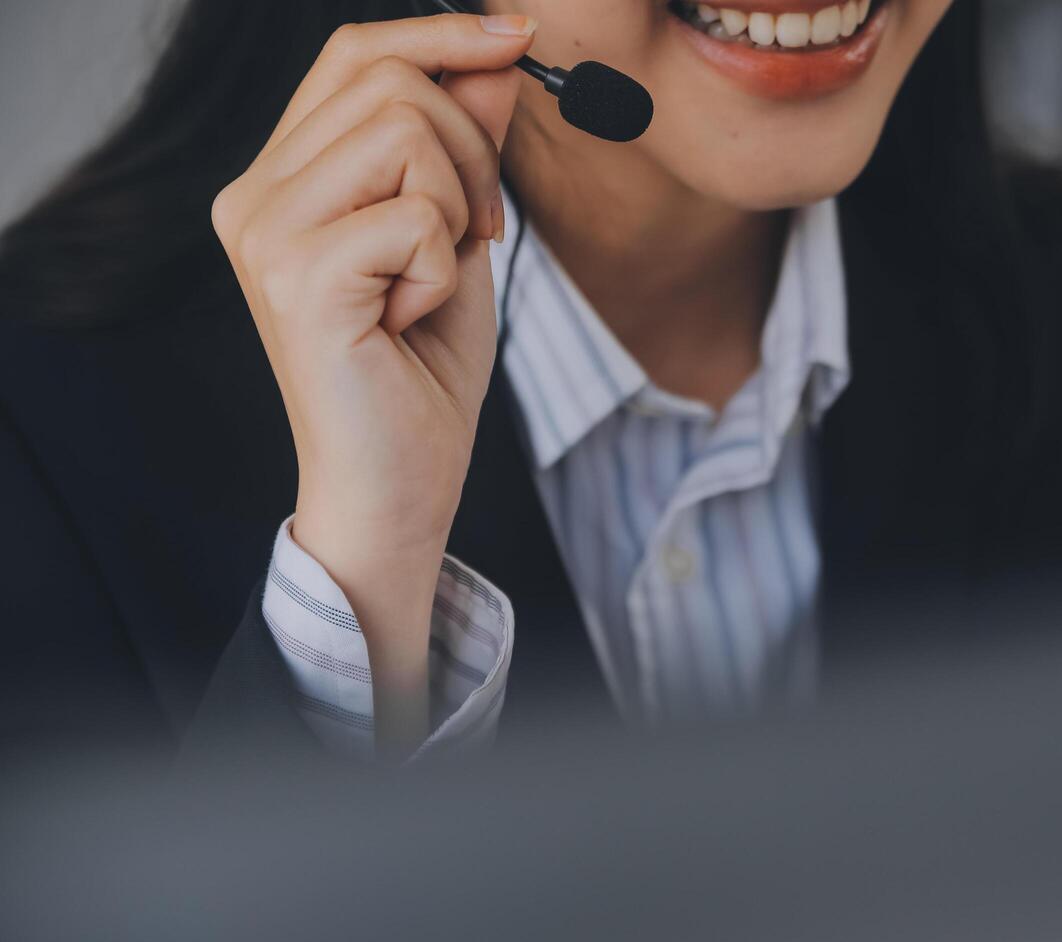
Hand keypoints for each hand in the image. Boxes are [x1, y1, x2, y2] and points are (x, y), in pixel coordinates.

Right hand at [211, 13, 535, 756]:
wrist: (395, 485)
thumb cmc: (420, 373)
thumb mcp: (457, 237)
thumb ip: (465, 146)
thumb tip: (497, 55)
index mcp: (280, 181)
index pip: (353, 58)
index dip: (441, 34)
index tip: (517, 38)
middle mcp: (254, 197)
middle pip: (386, 81)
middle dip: (470, 145)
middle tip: (483, 230)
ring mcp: (266, 234)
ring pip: (403, 131)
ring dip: (457, 203)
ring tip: (438, 278)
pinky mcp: (297, 278)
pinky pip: (417, 214)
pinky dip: (446, 267)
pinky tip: (412, 317)